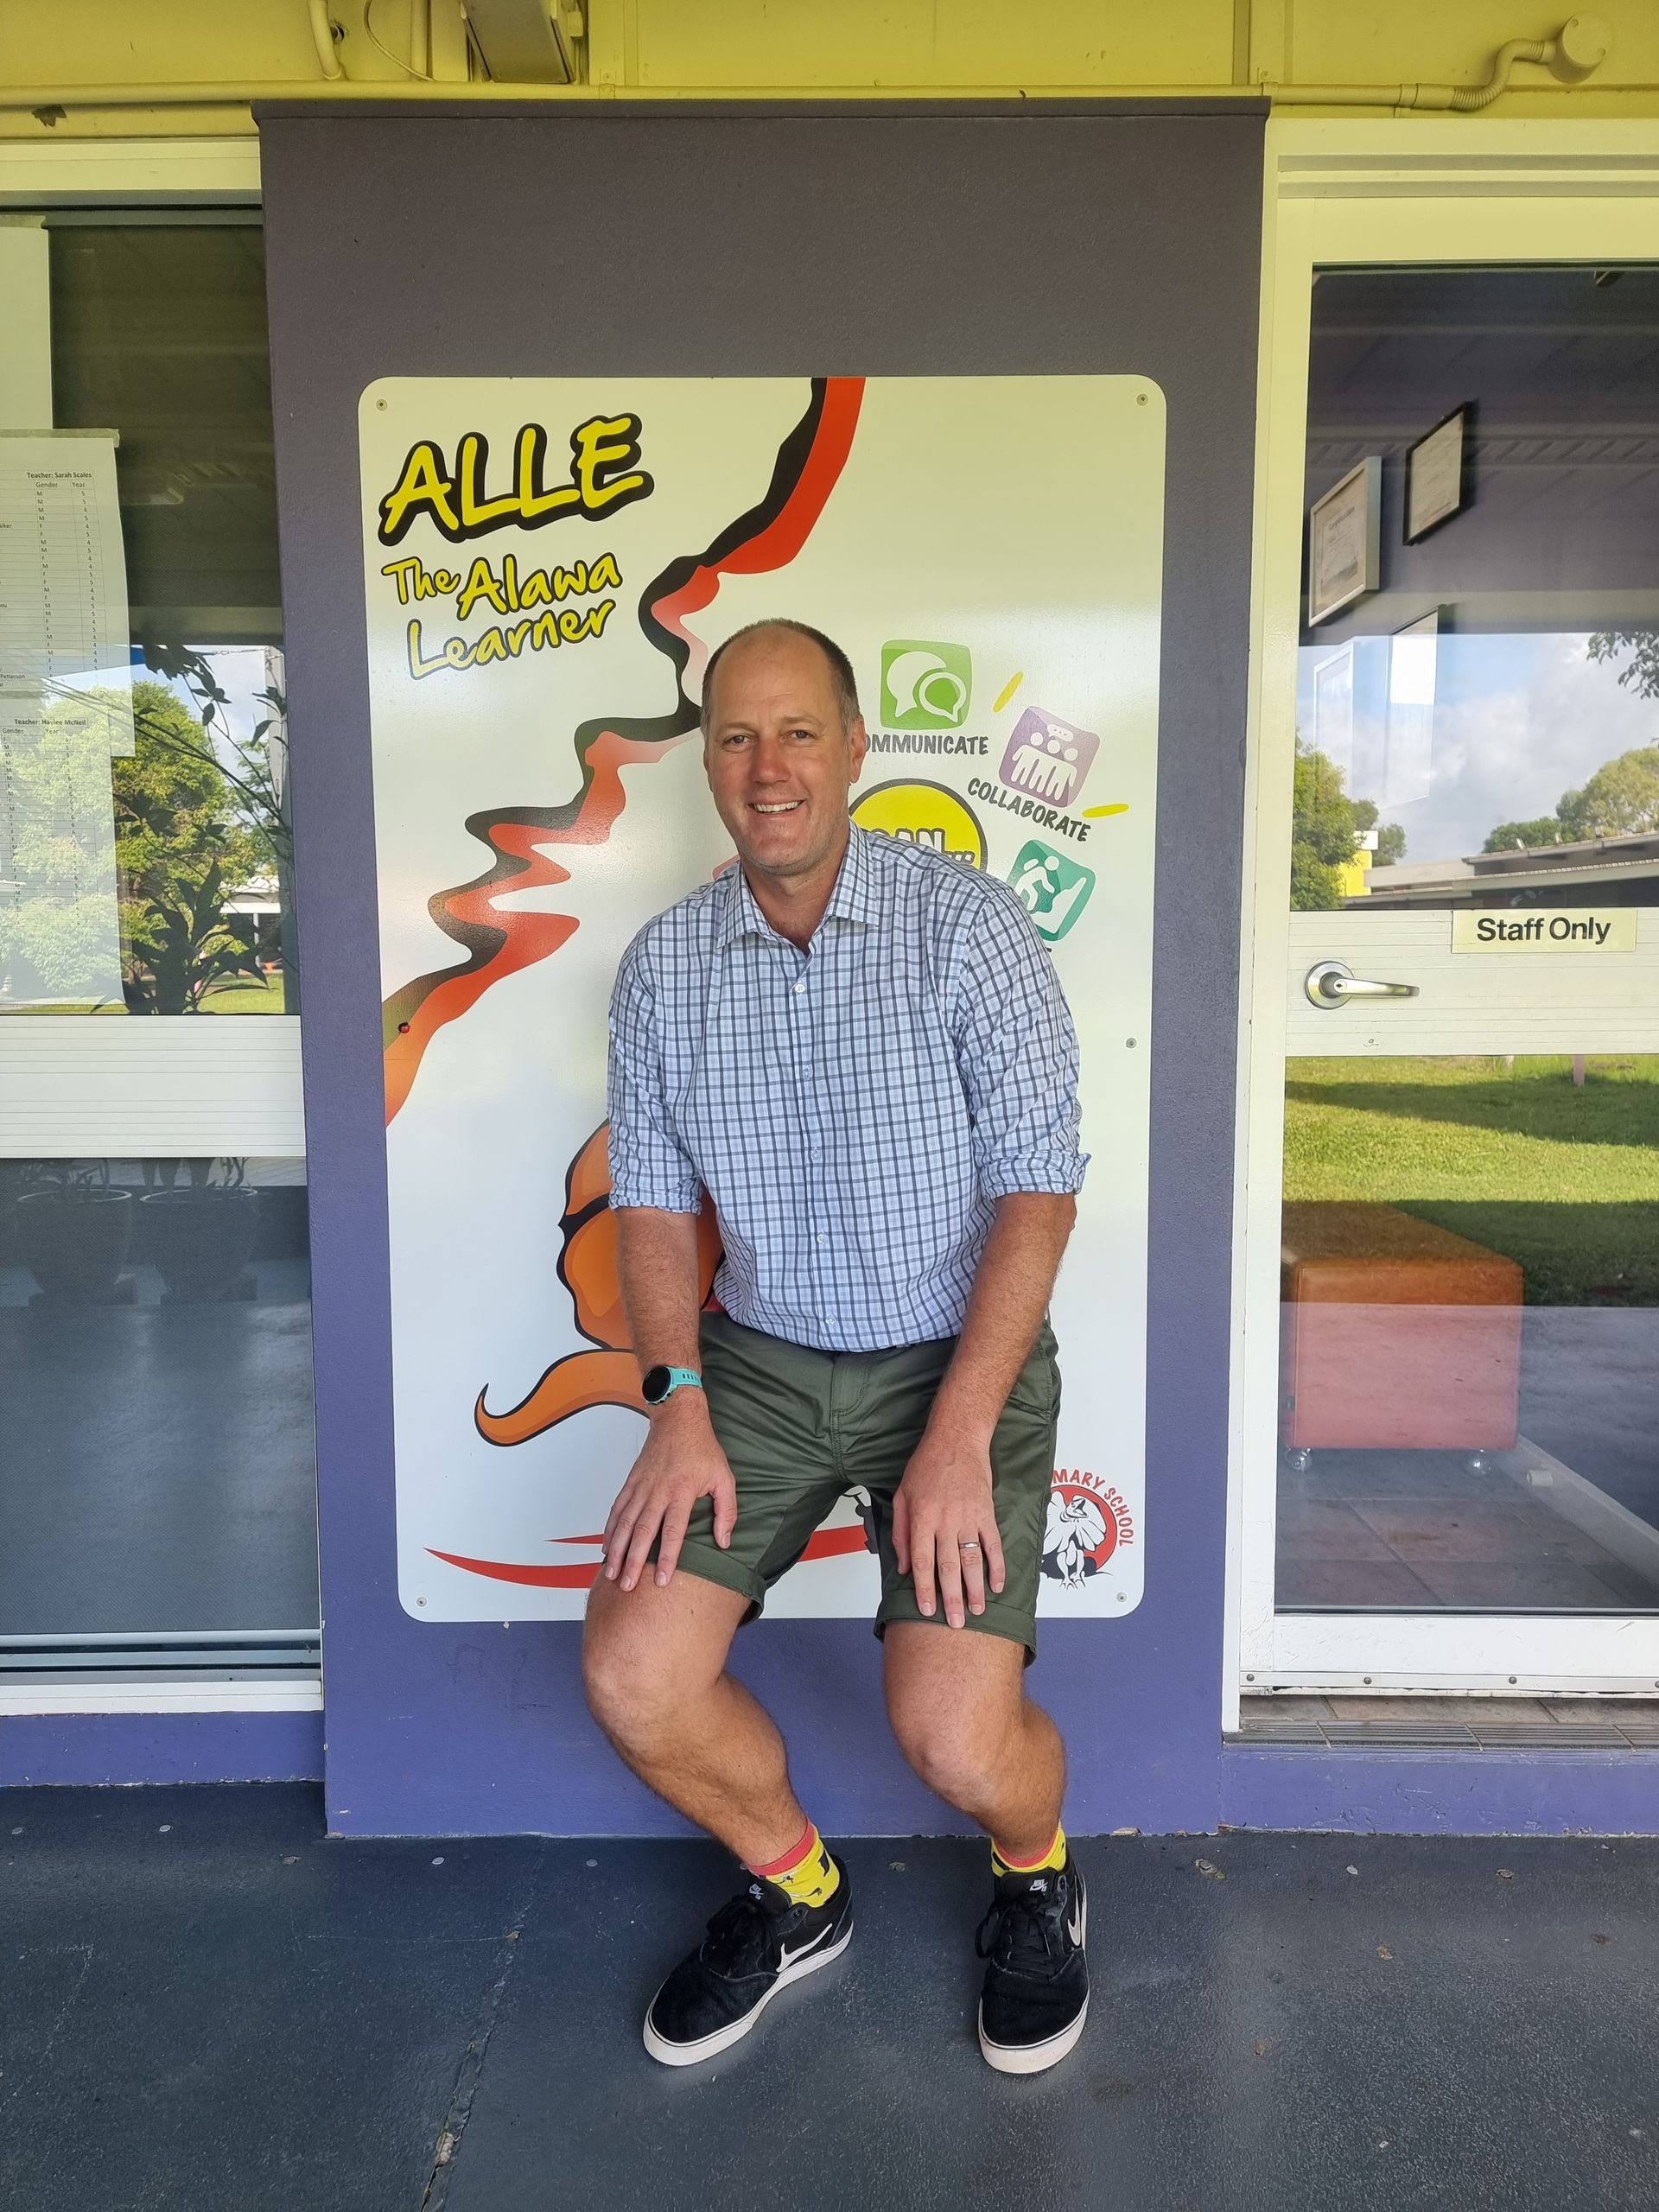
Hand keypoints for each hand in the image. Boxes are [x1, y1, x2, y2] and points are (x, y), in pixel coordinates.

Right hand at [602, 1397, 736, 1592]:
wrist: (678, 1419)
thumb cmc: (703, 1450)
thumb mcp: (724, 1478)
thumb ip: (726, 1511)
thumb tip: (724, 1541)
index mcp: (682, 1491)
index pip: (673, 1531)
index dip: (668, 1557)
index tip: (662, 1580)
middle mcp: (658, 1490)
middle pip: (643, 1531)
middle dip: (634, 1561)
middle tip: (628, 1585)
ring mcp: (641, 1487)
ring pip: (626, 1523)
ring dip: (617, 1550)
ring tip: (613, 1573)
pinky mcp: (631, 1482)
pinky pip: (617, 1509)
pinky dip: (610, 1530)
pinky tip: (607, 1547)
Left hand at [892, 1429, 1005, 1628]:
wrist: (956, 1439)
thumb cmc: (926, 1466)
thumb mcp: (902, 1495)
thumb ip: (901, 1533)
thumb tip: (905, 1567)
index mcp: (921, 1517)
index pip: (923, 1561)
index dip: (924, 1589)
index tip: (926, 1610)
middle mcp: (945, 1520)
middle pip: (948, 1566)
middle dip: (952, 1598)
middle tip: (955, 1623)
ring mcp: (968, 1516)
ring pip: (972, 1559)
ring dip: (975, 1588)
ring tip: (978, 1611)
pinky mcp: (986, 1512)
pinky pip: (993, 1543)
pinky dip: (997, 1565)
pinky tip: (997, 1584)